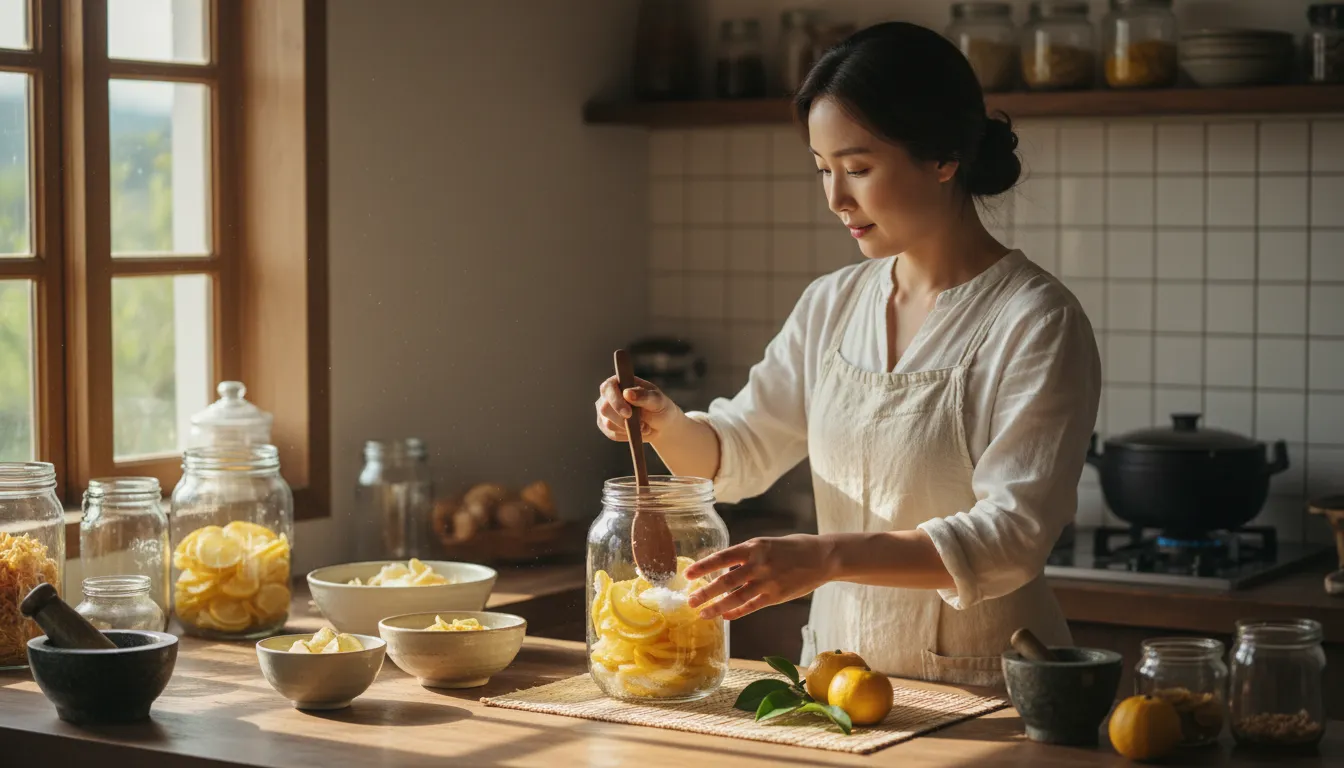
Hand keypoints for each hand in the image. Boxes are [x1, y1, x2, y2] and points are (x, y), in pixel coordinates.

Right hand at [594, 375, 684, 442]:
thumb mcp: (658, 400)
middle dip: (623, 420)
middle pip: (605, 409)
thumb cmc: (659, 407)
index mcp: (619, 382)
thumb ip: (644, 396)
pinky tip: (637, 432)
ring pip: (608, 424)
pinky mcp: (606, 426)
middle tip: (643, 425)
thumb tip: (627, 393)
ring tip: (644, 427)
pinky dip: (626, 435)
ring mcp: (605, 411)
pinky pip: (612, 434)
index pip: (608, 388)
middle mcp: (608, 395)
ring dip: (628, 429)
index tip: (628, 414)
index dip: (616, 401)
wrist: (660, 424)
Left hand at [684, 535, 836, 620]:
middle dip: (705, 592)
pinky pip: (751, 606)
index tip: (687, 574)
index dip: (703, 566)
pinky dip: (736, 612)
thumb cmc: (791, 548)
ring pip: (736, 597)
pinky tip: (725, 616)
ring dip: (716, 606)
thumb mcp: (766, 543)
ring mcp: (767, 581)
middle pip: (725, 580)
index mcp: (754, 546)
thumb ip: (746, 555)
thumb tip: (723, 567)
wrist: (822, 556)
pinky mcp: (776, 596)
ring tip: (702, 613)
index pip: (722, 557)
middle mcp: (758, 564)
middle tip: (689, 601)